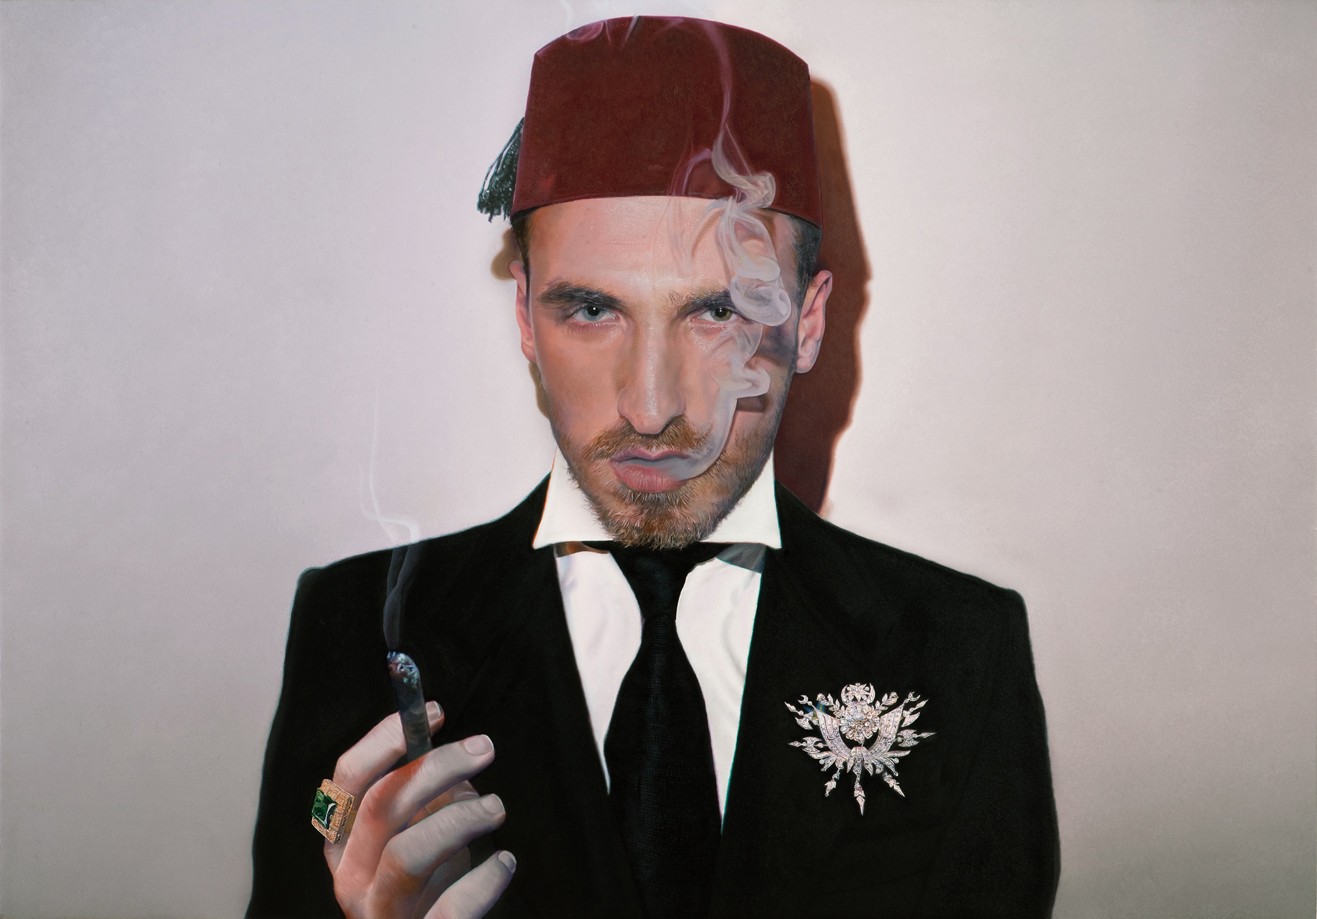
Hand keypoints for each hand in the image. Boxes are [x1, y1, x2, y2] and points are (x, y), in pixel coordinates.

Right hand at [325, 702, 515, 917]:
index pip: (349, 780)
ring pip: (406, 854)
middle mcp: (351, 876)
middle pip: (381, 808)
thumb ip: (422, 798)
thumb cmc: (423, 886)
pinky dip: (483, 879)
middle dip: (435, 767)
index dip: (387, 739)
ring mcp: (379, 912)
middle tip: (482, 749)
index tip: (434, 713)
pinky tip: (504, 862)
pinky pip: (451, 907)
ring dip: (458, 819)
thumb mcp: (413, 835)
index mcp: (344, 843)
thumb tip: (454, 757)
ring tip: (496, 808)